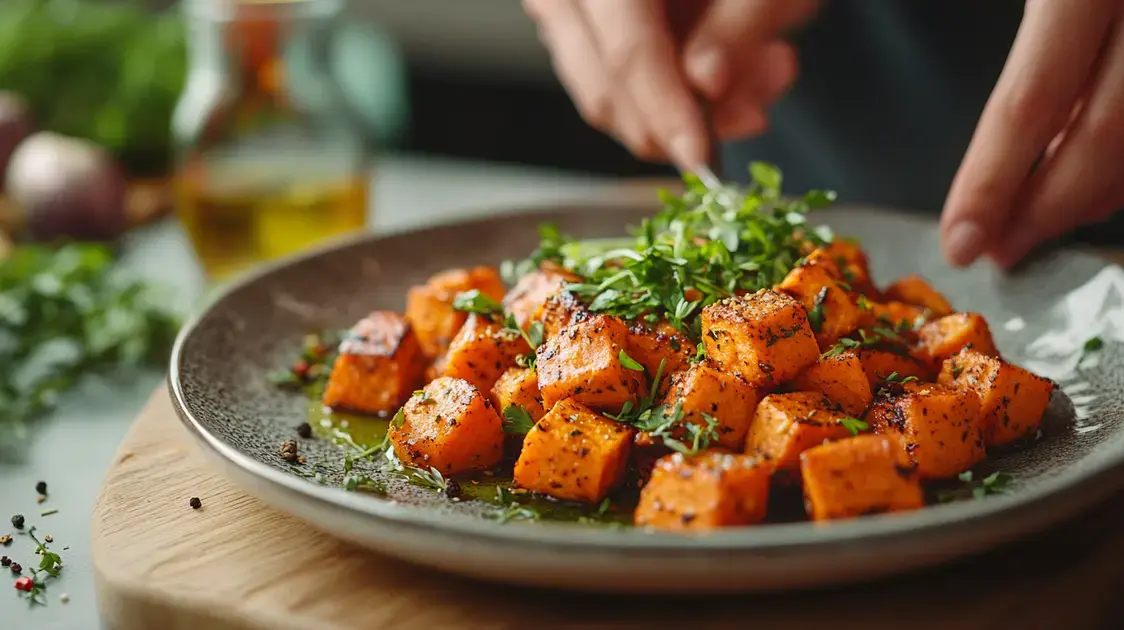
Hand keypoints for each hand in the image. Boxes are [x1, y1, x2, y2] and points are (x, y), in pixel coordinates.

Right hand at [523, 0, 817, 169]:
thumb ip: (739, 24)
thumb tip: (707, 86)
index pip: (628, 53)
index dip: (668, 113)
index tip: (701, 157)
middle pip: (607, 85)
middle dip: (680, 119)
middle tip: (752, 108)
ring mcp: (558, 4)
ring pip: (602, 90)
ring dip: (677, 105)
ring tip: (752, 72)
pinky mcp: (571, 18)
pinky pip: (606, 72)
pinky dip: (663, 83)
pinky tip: (716, 59)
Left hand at [941, 0, 1123, 268]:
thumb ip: (1005, 55)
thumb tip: (1000, 138)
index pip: (1029, 103)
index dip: (991, 184)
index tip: (961, 244)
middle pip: (1102, 136)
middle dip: (1046, 210)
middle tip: (1000, 251)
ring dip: (1091, 192)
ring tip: (1033, 220)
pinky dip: (1117, 155)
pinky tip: (1080, 163)